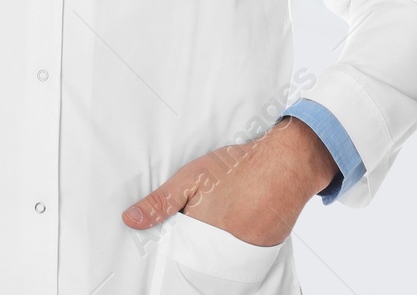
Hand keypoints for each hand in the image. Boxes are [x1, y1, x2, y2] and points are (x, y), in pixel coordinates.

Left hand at [122, 117, 336, 247]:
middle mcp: (227, 246)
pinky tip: (244, 215)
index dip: (179, 237)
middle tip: (210, 213)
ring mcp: (250, 248)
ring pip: (225, 253)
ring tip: (228, 211)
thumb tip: (130, 220)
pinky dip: (242, 238)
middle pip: (203, 253)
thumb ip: (160, 202)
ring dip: (221, 239)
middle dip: (200, 239)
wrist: (285, 162)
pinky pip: (248, 251)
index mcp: (203, 231)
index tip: (181, 226)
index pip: (181, 250)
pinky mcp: (269, 246)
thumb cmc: (236, 167)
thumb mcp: (190, 178)